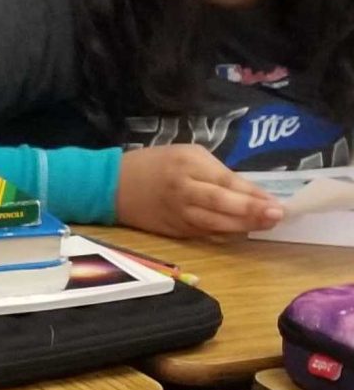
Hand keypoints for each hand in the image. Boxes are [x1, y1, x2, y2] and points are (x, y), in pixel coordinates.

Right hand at [117, 145, 282, 237]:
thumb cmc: (153, 164)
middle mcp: (183, 192)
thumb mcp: (186, 155)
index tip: (276, 201)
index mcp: (187, 167)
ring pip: (214, 224)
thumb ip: (215, 172)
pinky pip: (202, 233)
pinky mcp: (172, 231)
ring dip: (242, 226)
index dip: (252, 194)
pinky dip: (223, 234)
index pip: (226, 182)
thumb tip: (246, 192)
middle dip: (251, 212)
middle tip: (277, 216)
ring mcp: (176, 215)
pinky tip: (240, 233)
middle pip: (221, 205)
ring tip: (265, 226)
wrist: (111, 187)